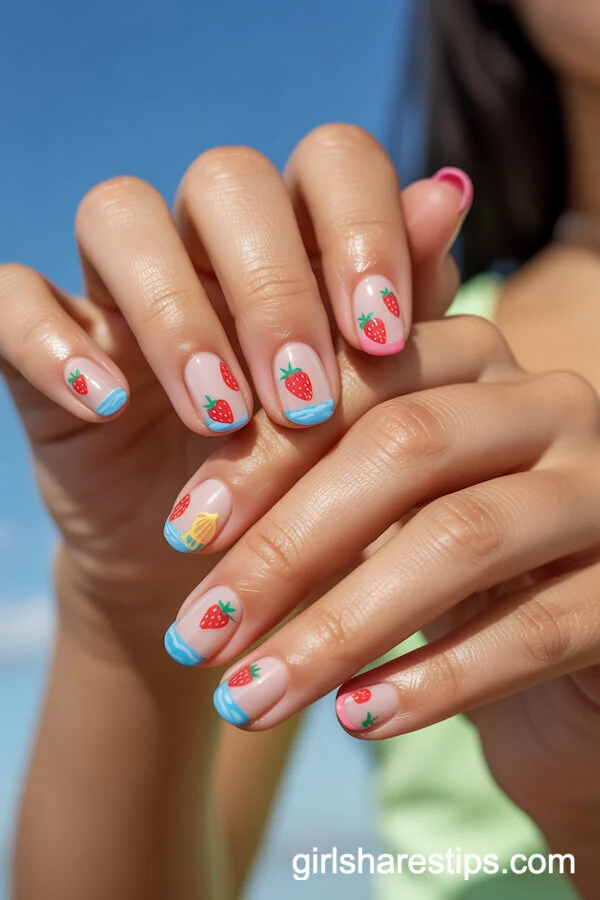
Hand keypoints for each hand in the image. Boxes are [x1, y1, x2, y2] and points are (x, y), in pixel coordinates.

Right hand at [0, 127, 467, 625]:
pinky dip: (53, 341)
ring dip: (176, 313)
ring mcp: (119, 286)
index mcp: (299, 240)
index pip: (331, 160)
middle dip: (273, 288)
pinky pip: (13, 297)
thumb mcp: (371, 404)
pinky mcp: (45, 340)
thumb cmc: (311, 476)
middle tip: (303, 397)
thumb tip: (449, 195)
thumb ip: (404, 304)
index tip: (382, 334)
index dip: (361, 227)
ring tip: (219, 415)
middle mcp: (206, 242)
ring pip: (119, 216)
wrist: (220, 561)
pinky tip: (106, 403)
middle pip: (226, 179)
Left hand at [167, 315, 599, 832]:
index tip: (184, 537)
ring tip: (250, 699)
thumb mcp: (376, 514)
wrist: (568, 650)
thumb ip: (306, 481)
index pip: (359, 378)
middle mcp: (549, 404)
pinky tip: (356, 720)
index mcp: (475, 362)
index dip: (263, 455)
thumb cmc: (446, 569)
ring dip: (338, 629)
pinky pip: (536, 629)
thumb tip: (192, 520)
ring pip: (461, 538)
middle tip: (197, 634)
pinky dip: (436, 680)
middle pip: (405, 447)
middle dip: (286, 547)